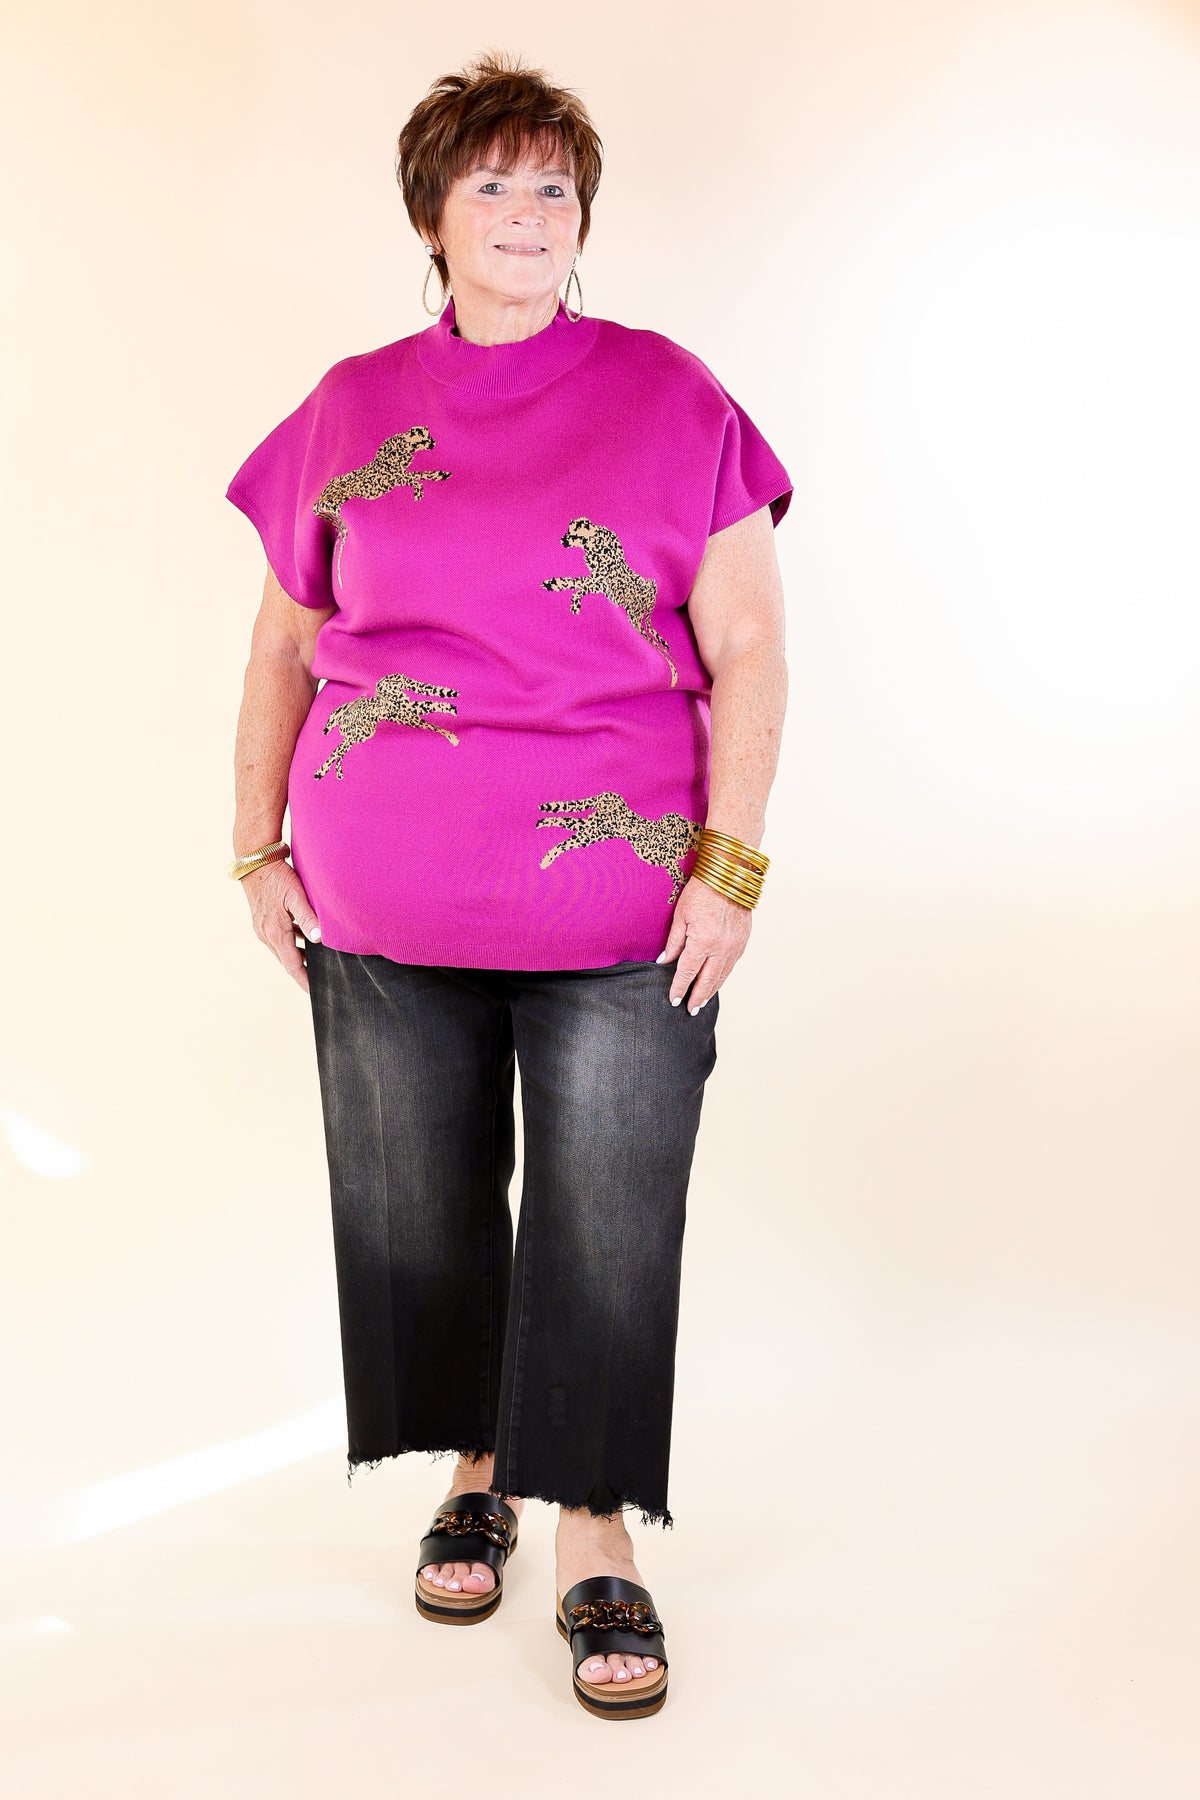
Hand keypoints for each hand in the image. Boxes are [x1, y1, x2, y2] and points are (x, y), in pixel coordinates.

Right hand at [239, 858, 321, 993]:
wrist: (255, 862)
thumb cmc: (277, 877)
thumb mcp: (296, 896)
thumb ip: (308, 917)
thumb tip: (319, 939)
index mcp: (276, 932)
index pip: (293, 965)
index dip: (305, 980)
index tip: (315, 992)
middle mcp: (266, 934)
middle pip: (287, 961)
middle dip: (303, 972)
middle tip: (320, 981)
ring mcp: (262, 928)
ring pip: (283, 950)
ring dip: (298, 957)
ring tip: (317, 964)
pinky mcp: (262, 921)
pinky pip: (279, 939)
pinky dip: (292, 943)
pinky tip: (305, 940)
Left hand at [656, 875, 751, 1012]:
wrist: (730, 875)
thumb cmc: (702, 891)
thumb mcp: (680, 915)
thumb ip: (674, 942)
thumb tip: (664, 961)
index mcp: (702, 942)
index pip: (687, 973)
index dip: (680, 988)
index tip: (674, 1000)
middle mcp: (721, 948)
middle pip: (707, 980)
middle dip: (698, 997)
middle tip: (690, 1010)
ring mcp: (735, 945)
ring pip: (722, 975)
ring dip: (712, 990)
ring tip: (702, 1001)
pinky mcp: (743, 940)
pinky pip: (732, 964)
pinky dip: (723, 976)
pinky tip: (717, 980)